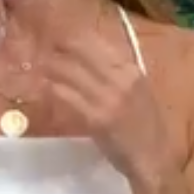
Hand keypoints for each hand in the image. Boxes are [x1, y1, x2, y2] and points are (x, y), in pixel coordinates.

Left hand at [43, 21, 176, 183]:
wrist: (155, 157)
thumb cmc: (146, 125)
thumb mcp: (137, 90)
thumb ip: (116, 74)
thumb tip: (88, 59)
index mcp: (131, 70)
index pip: (96, 43)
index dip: (72, 38)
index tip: (58, 37)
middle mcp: (120, 78)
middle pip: (78, 51)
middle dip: (57, 49)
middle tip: (42, 50)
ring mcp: (108, 98)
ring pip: (68, 72)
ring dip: (50, 69)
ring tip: (39, 68)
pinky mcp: (96, 118)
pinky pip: (66, 96)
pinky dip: (53, 90)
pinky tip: (46, 90)